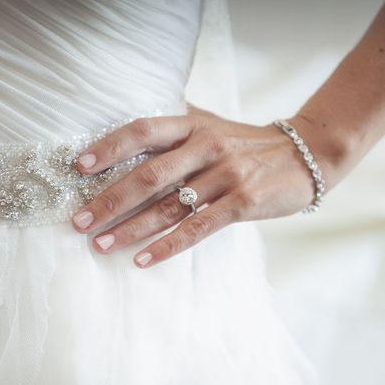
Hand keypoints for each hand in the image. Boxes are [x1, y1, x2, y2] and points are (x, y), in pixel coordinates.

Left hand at [70, 107, 335, 267]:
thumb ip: (176, 127)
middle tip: (79, 222)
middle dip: (109, 200)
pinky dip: (168, 246)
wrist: (306, 155)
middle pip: (148, 175)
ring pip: (168, 207)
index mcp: (193, 125)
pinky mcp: (242, 202)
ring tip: (101, 245)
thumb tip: (130, 133)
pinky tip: (143, 260)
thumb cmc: (248, 144)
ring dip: (130, 229)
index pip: (142, 131)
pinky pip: (197, 229)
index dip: (108, 147)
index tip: (78, 168)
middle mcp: (206, 147)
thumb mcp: (213, 124)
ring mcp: (225, 175)